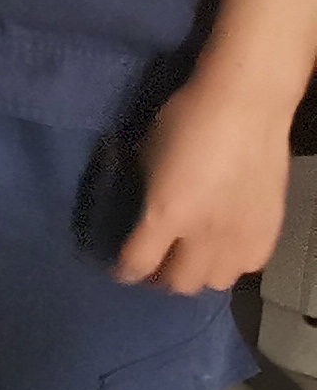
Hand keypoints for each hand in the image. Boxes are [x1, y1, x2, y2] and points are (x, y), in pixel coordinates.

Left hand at [116, 72, 300, 291]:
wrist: (247, 106)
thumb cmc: (186, 119)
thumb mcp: (146, 155)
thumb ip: (146, 193)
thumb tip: (141, 212)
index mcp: (167, 214)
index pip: (140, 262)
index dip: (125, 271)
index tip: (120, 270)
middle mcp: (204, 235)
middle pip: (180, 283)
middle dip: (160, 278)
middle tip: (154, 263)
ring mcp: (241, 236)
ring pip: (215, 282)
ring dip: (197, 274)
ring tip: (189, 257)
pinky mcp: (269, 231)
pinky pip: (247, 267)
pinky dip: (230, 264)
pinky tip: (222, 246)